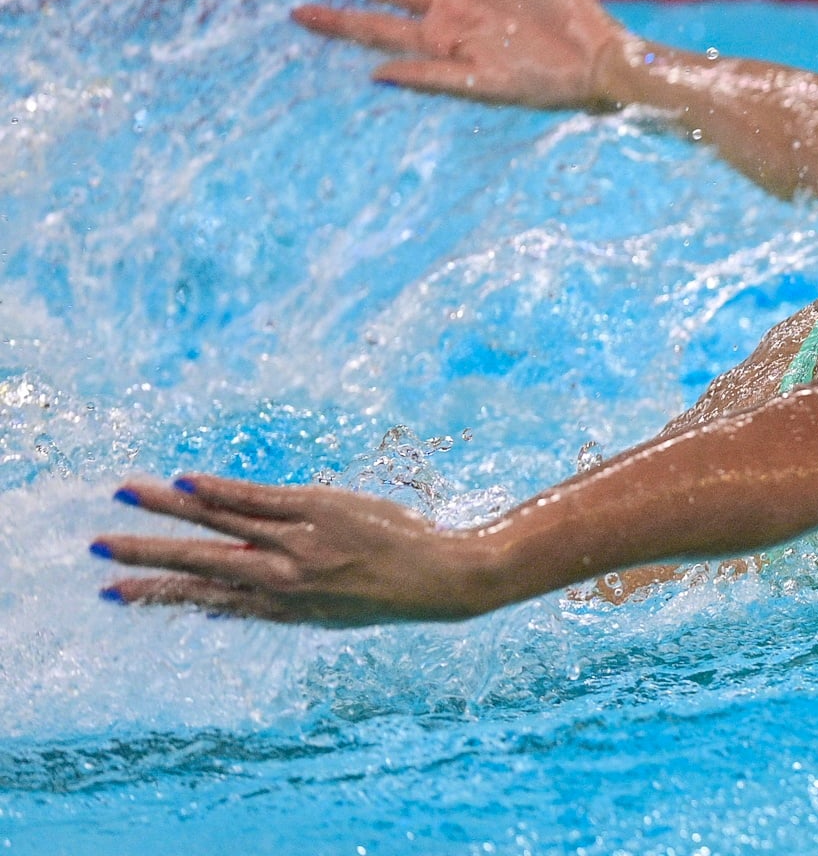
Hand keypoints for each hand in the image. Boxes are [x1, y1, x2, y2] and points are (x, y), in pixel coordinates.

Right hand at [93, 474, 502, 626]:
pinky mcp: (318, 510)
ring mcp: (297, 544)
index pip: (205, 600)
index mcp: (280, 609)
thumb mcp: (326, 614)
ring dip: (167, 509)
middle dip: (145, 557)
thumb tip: (227, 598)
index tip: (116, 592)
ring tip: (126, 495)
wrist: (441, 579)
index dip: (158, 596)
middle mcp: (280, 580)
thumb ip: (278, 603)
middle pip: (199, 565)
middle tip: (98, 548)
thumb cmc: (386, 592)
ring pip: (219, 524)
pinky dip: (219, 490)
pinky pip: (257, 499)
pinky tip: (185, 482)